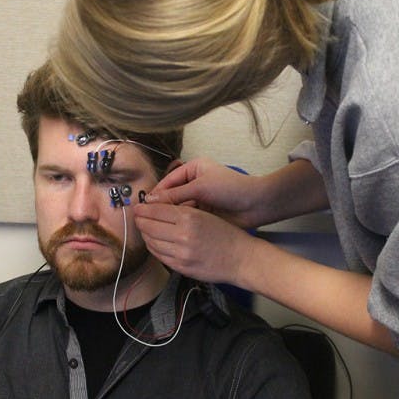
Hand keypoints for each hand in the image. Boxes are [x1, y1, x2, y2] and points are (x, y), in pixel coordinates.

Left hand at [133, 202, 260, 285]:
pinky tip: (155, 243)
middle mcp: (182, 235)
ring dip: (145, 235)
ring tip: (145, 229)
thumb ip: (180, 211)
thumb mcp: (204, 214)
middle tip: (138, 217)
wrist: (241, 258)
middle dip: (140, 221)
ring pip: (151, 242)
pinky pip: (159, 256)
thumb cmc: (226, 234)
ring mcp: (180, 253)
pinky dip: (153, 248)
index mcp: (189, 217)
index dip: (143, 209)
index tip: (138, 207)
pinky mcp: (181, 267)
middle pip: (148, 226)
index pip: (155, 210)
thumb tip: (155, 207)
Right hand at [146, 157, 266, 228]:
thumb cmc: (230, 188)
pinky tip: (174, 230)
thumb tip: (150, 201)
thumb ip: (174, 195)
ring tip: (159, 226)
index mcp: (194, 168)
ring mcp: (200, 197)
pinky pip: (188, 216)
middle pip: (172, 194)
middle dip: (162, 205)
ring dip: (172, 215)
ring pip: (179, 207)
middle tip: (146, 219)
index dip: (156, 193)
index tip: (143, 207)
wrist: (255, 204)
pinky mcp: (205, 212)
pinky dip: (182, 222)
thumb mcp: (199, 188)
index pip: (168, 180)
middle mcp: (195, 181)